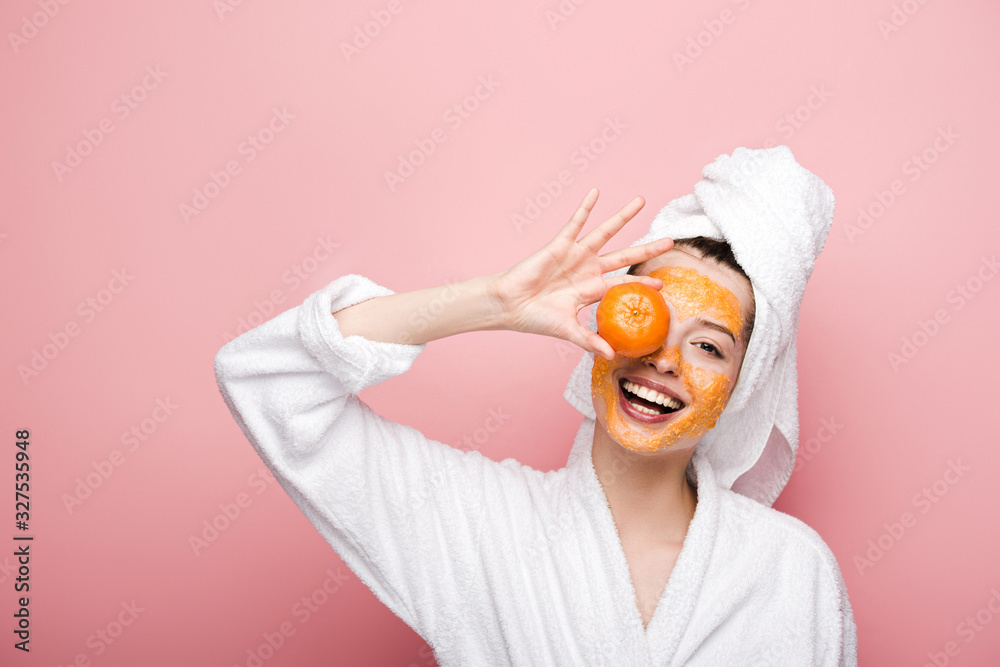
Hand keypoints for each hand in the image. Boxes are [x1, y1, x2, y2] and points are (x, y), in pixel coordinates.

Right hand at [490, 188, 672, 360]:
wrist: (509, 305)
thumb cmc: (536, 319)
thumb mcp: (567, 330)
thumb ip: (589, 340)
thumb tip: (610, 356)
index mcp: (592, 290)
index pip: (624, 285)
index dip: (642, 283)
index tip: (662, 284)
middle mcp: (588, 270)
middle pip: (625, 255)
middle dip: (647, 248)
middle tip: (670, 241)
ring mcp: (576, 255)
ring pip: (606, 232)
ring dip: (623, 217)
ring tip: (641, 200)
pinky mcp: (560, 244)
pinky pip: (575, 222)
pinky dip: (585, 207)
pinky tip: (596, 192)